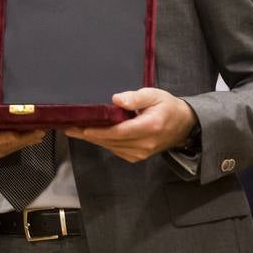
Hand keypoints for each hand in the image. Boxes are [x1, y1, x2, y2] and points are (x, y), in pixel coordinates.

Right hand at [0, 49, 45, 159]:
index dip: (8, 134)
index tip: (22, 127)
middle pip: (7, 142)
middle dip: (24, 135)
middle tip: (41, 125)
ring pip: (11, 147)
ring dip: (26, 138)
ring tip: (41, 127)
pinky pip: (11, 149)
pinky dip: (22, 141)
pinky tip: (33, 133)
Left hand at [64, 87, 197, 161]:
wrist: (184, 125)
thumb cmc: (167, 106)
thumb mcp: (154, 95)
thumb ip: (135, 97)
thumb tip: (116, 99)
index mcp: (149, 127)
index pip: (118, 131)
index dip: (98, 130)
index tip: (80, 127)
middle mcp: (144, 144)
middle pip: (110, 141)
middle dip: (88, 134)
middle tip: (68, 126)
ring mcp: (141, 153)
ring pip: (111, 147)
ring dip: (93, 139)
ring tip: (74, 129)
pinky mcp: (137, 157)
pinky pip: (115, 150)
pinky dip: (103, 142)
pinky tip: (91, 134)